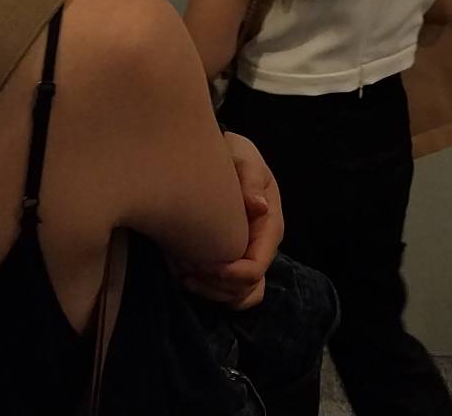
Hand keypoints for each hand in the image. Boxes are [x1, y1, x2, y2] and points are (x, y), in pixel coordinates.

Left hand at [175, 133, 282, 310]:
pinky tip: (185, 274)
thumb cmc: (235, 156)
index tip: (199, 263)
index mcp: (270, 227)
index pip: (255, 269)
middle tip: (183, 267)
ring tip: (182, 272)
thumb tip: (258, 207)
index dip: (228, 274)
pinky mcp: (234, 262)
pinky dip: (208, 291)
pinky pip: (227, 293)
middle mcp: (262, 248)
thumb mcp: (244, 160)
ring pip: (236, 297)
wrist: (223, 155)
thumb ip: (250, 181)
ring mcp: (249, 257)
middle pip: (245, 290)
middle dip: (213, 285)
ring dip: (209, 292)